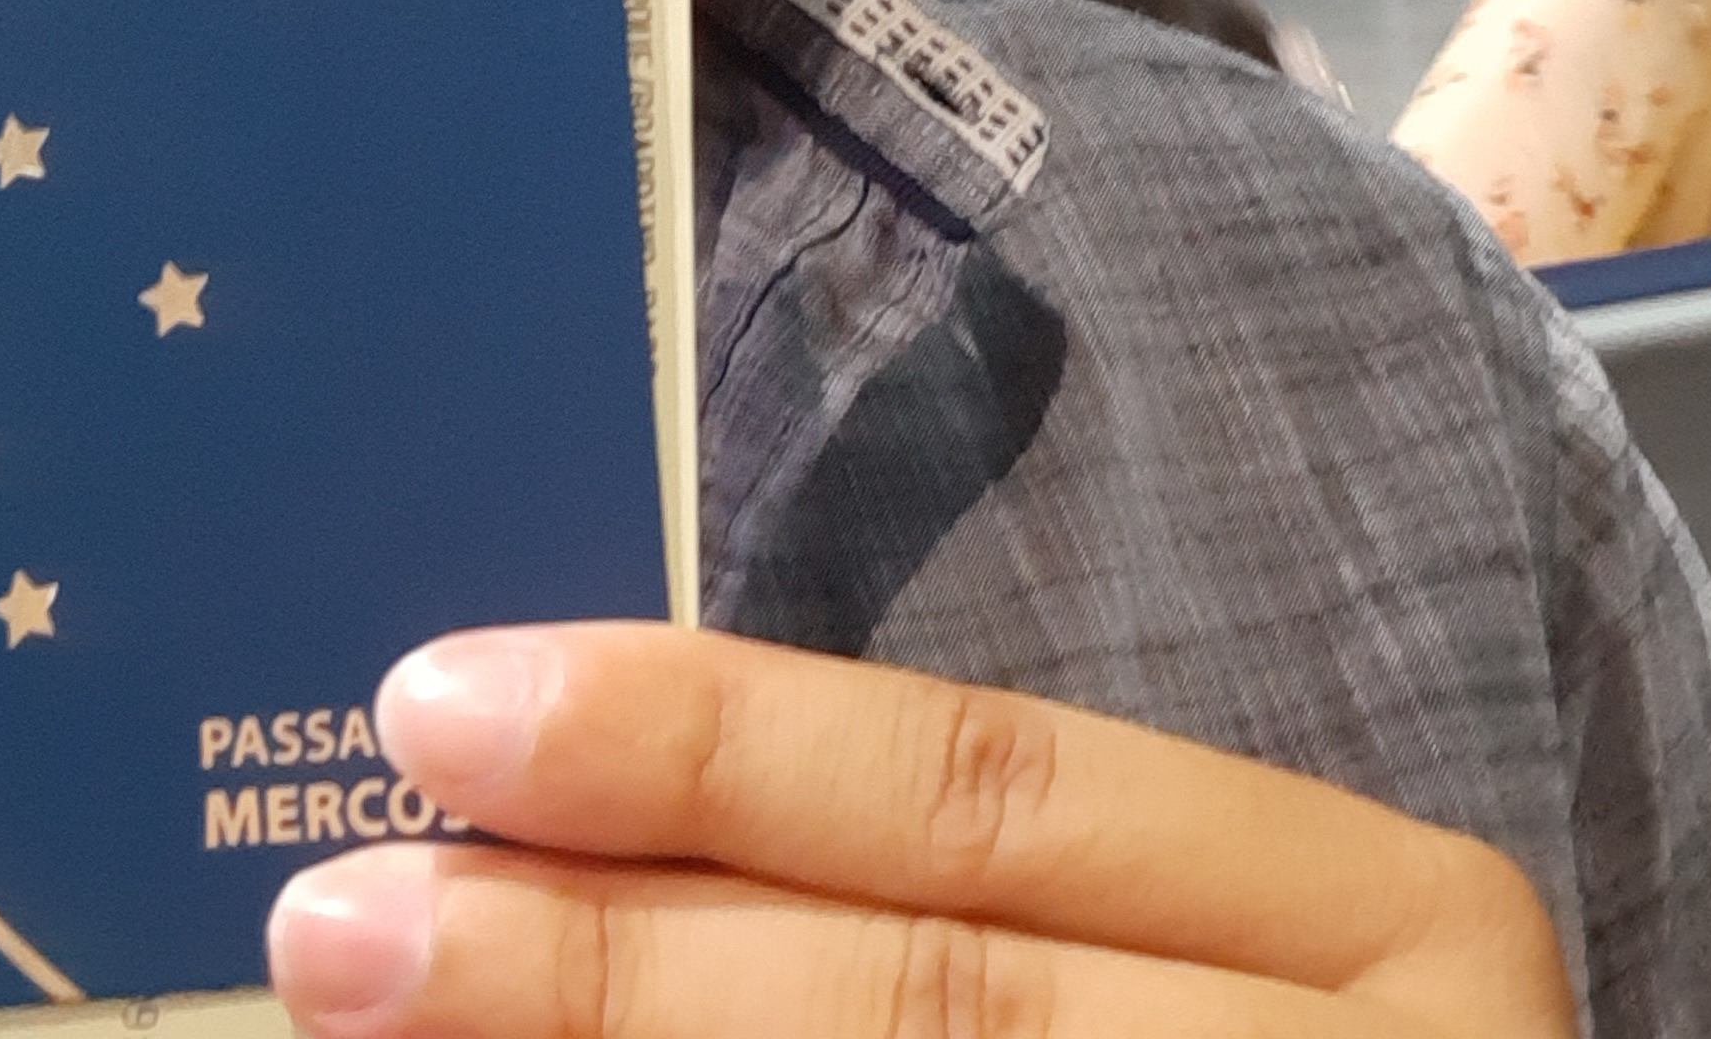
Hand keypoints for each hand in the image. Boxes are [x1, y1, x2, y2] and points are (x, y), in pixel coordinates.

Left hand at [266, 624, 1572, 1038]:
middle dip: (609, 961)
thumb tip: (538, 807)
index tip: (440, 704)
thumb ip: (896, 878)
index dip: (706, 742)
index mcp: (1375, 921)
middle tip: (334, 923)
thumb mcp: (1161, 959)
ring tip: (363, 1033)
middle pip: (932, 998)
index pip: (991, 789)